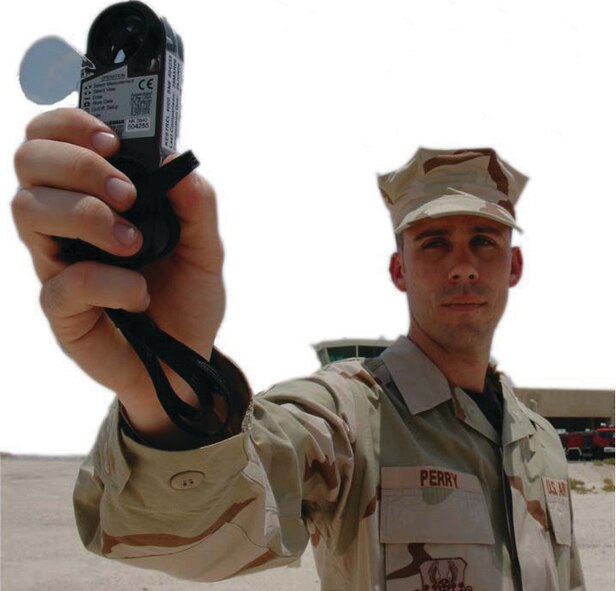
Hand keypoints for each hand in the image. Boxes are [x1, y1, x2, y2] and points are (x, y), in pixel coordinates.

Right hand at [12, 108, 224, 439]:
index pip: (54, 140)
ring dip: (85, 216)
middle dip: (79, 166)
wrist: (184, 358)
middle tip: (127, 195)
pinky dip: (107, 282)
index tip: (112, 140)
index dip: (70, 126)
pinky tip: (139, 295)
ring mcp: (58, 265)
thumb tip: (177, 161)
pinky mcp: (61, 310)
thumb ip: (197, 205)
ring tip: (134, 243)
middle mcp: (67, 224)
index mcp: (96, 198)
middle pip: (30, 164)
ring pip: (29, 212)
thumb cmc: (186, 298)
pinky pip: (63, 284)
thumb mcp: (206, 248)